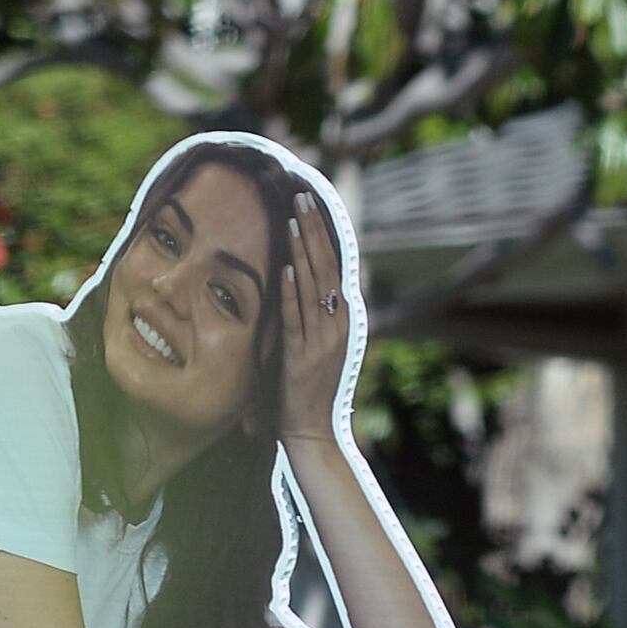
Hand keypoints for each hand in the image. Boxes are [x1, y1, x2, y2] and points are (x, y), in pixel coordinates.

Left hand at [273, 192, 349, 441]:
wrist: (310, 430)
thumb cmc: (307, 387)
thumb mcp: (315, 343)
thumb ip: (310, 312)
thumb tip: (297, 276)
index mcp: (341, 319)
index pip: (333, 266)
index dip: (322, 234)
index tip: (311, 205)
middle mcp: (336, 325)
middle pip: (326, 268)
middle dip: (313, 230)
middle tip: (301, 197)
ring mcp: (321, 341)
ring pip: (312, 288)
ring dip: (302, 252)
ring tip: (293, 220)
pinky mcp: (302, 358)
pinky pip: (296, 320)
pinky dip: (292, 294)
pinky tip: (285, 271)